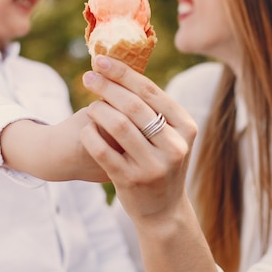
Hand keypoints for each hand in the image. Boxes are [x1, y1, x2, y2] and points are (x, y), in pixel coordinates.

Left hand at [81, 56, 217, 271]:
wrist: (164, 211)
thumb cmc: (163, 163)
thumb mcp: (171, 137)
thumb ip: (155, 110)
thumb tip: (123, 70)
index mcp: (186, 127)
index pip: (151, 91)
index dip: (124, 73)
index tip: (101, 60)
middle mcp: (174, 146)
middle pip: (133, 105)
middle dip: (107, 86)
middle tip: (88, 76)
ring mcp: (154, 166)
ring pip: (118, 126)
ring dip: (98, 109)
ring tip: (90, 105)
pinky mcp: (132, 181)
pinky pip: (103, 151)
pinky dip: (90, 135)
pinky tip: (85, 128)